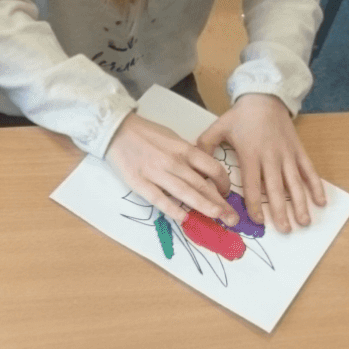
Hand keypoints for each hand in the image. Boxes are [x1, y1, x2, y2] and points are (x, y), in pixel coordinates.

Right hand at [105, 112, 237, 226]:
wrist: (116, 130)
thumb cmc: (146, 133)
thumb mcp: (173, 138)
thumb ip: (188, 155)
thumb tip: (202, 173)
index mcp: (183, 149)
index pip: (212, 168)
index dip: (224, 183)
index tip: (226, 193)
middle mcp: (173, 162)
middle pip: (202, 185)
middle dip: (220, 203)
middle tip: (232, 217)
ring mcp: (156, 173)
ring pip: (185, 193)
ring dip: (203, 207)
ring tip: (218, 218)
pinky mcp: (139, 182)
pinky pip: (159, 199)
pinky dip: (173, 209)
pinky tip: (184, 218)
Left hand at [197, 93, 325, 232]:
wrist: (264, 98)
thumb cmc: (240, 116)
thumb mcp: (217, 128)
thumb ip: (205, 146)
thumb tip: (195, 166)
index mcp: (250, 154)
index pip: (252, 185)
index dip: (255, 204)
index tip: (258, 220)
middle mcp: (270, 157)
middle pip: (276, 189)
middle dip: (280, 211)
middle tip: (285, 230)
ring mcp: (287, 154)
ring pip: (295, 183)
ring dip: (300, 203)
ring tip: (304, 222)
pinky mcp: (298, 150)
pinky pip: (308, 170)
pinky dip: (316, 186)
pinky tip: (320, 202)